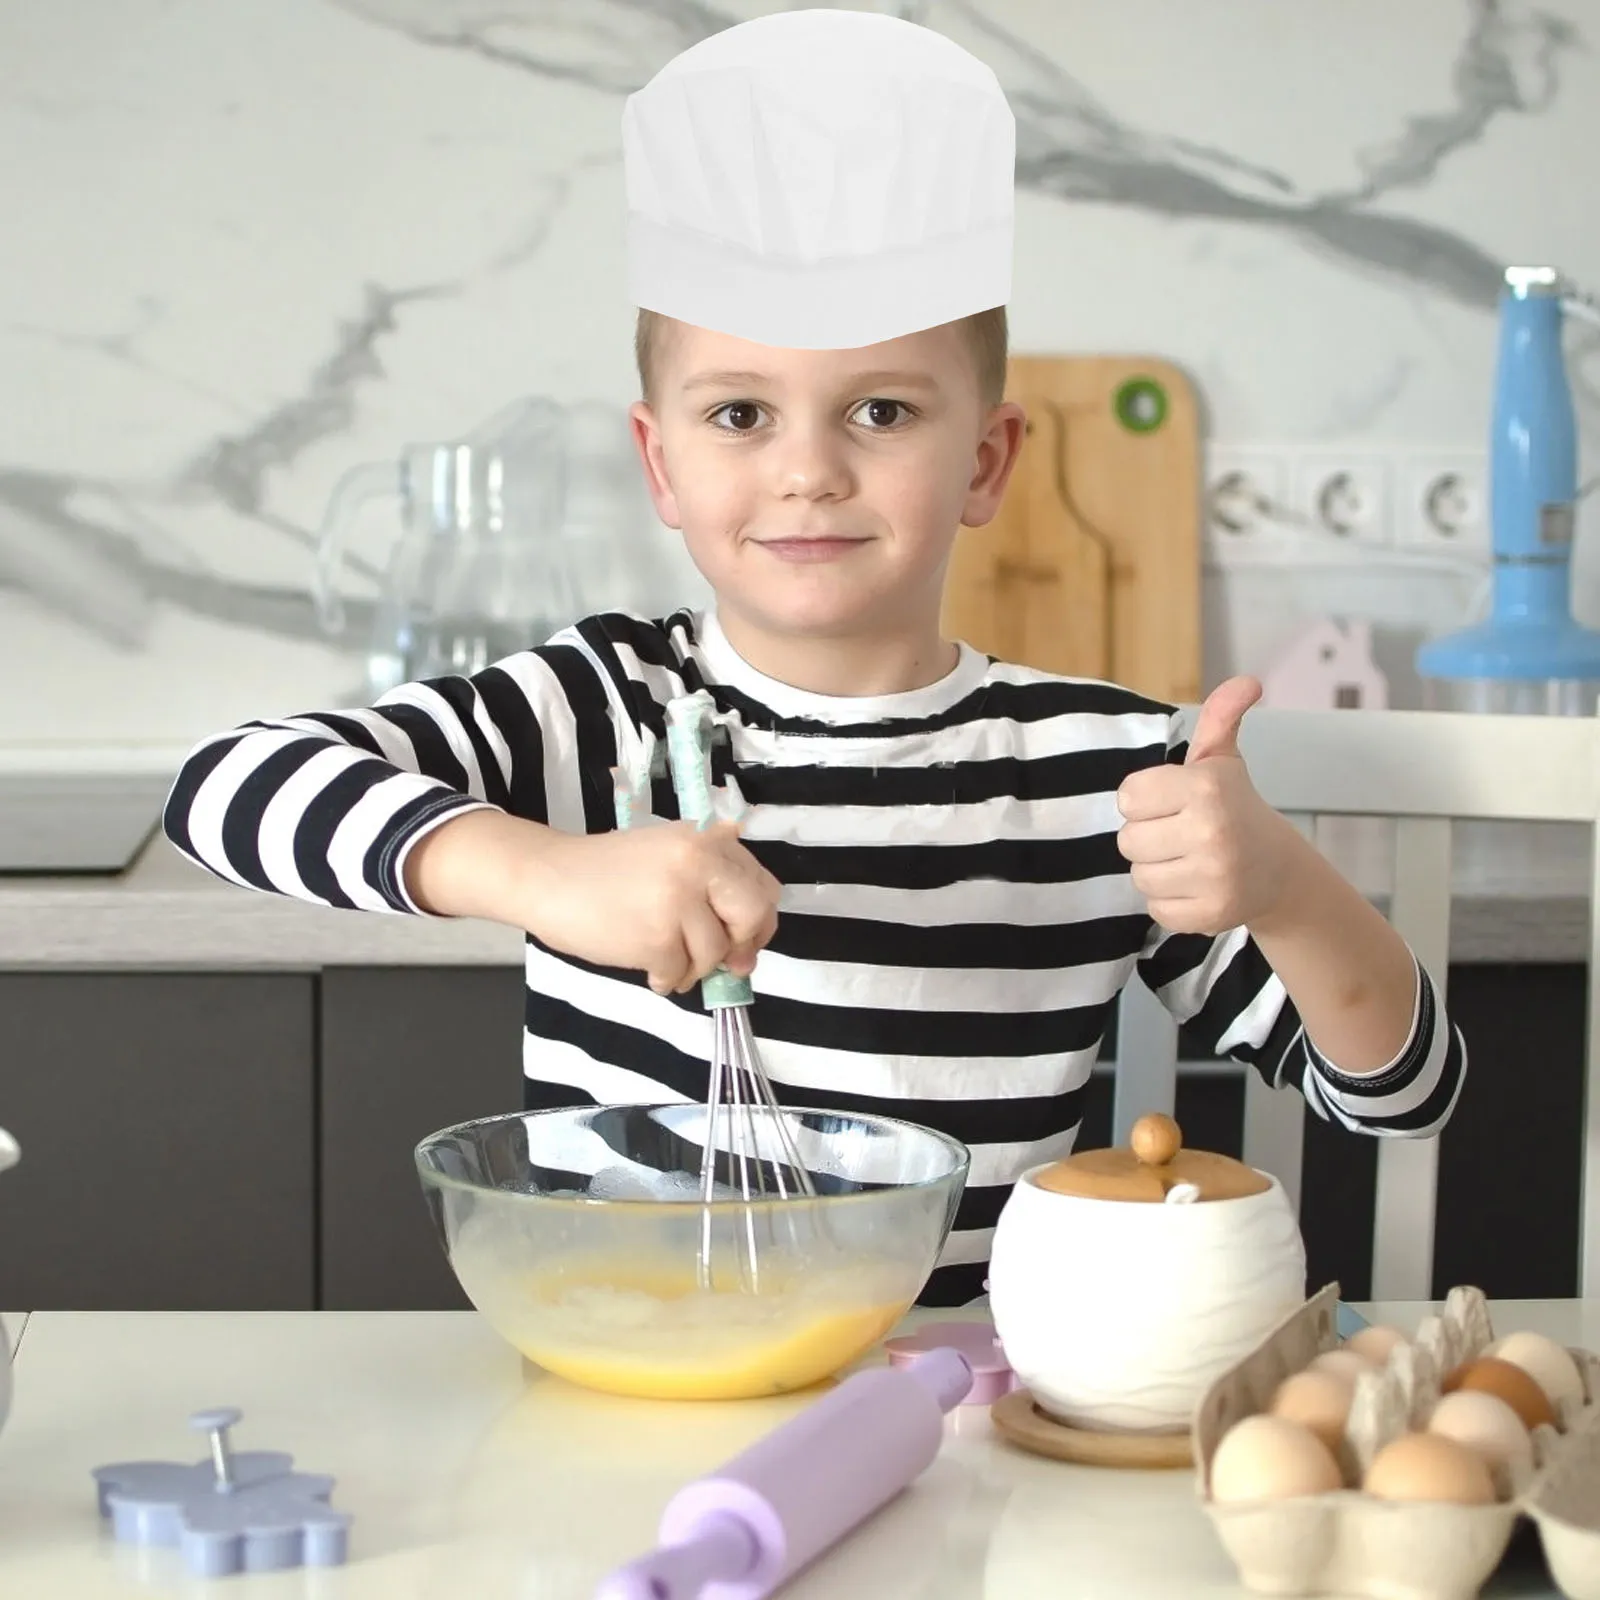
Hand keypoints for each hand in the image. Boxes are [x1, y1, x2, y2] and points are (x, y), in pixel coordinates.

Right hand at [528, 817, 783, 993]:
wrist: (546, 877)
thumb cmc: (606, 871)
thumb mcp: (667, 853)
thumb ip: (710, 884)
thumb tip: (748, 947)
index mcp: (705, 840)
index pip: (762, 885)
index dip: (759, 919)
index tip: (742, 935)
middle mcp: (698, 864)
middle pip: (753, 916)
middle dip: (741, 944)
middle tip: (723, 960)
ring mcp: (678, 901)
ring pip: (714, 953)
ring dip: (693, 967)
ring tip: (666, 958)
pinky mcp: (656, 937)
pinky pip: (680, 973)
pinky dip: (667, 979)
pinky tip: (648, 966)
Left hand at [1115, 677, 1297, 935]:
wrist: (1278, 870)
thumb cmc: (1235, 807)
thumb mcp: (1223, 761)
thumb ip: (1221, 717)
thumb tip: (1247, 681)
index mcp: (1206, 787)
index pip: (1127, 796)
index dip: (1144, 800)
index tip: (1172, 802)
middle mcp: (1211, 831)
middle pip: (1128, 840)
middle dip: (1149, 837)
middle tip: (1183, 834)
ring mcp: (1214, 876)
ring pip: (1139, 877)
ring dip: (1158, 870)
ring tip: (1190, 860)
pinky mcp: (1211, 914)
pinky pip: (1155, 909)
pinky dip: (1169, 902)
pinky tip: (1196, 886)